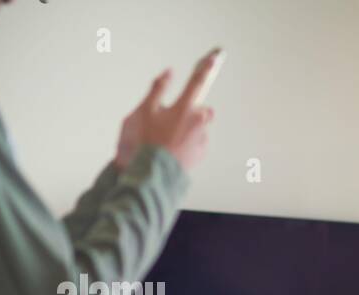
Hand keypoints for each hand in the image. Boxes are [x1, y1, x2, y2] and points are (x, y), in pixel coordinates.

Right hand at [115, 51, 218, 170]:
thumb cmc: (147, 140)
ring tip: (169, 137)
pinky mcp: (201, 153)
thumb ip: (158, 88)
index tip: (213, 58)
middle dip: (192, 110)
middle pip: (202, 109)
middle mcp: (198, 122)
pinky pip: (197, 142)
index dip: (205, 69)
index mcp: (185, 108)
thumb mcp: (146, 110)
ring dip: (189, 128)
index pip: (197, 83)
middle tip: (173, 118)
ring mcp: (201, 139)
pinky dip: (189, 142)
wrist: (154, 172)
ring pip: (199, 127)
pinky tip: (174, 148)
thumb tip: (168, 73)